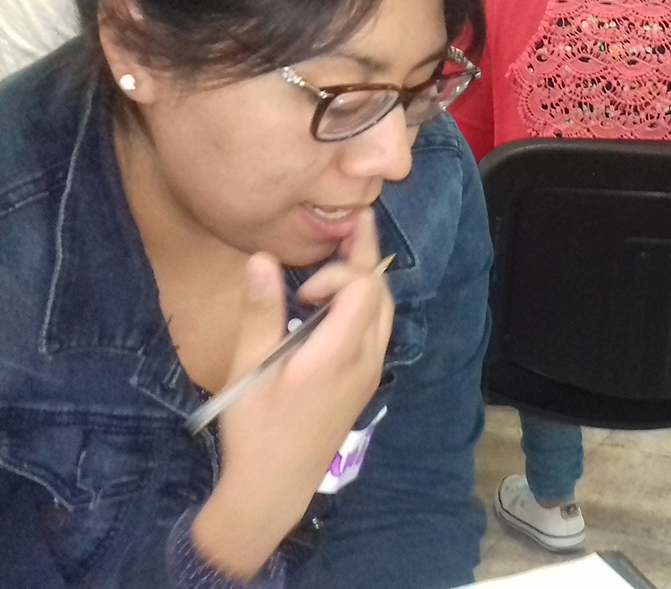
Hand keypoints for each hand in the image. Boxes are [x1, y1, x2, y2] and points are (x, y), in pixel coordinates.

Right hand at [192, 209, 393, 578]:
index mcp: (338, 354)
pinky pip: (377, 329)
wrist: (274, 486)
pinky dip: (365, 303)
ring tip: (348, 250)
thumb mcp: (247, 367)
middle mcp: (366, 359)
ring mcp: (370, 372)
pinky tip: (342, 296)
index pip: (363, 288)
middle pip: (381, 293)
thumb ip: (260, 310)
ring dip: (368, 279)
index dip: (339, 272)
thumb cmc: (255, 428)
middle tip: (351, 223)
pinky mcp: (366, 381)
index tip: (302, 291)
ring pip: (384, 311)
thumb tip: (259, 257)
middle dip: (366, 256)